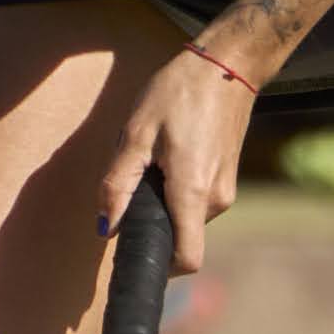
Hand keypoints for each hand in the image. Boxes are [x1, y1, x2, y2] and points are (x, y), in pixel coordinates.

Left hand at [99, 39, 254, 275]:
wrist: (227, 64)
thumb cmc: (180, 92)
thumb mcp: (137, 133)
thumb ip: (117, 184)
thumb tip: (105, 226)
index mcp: (192, 192)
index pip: (186, 259)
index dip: (159, 268)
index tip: (134, 255)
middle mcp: (215, 199)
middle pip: (179, 235)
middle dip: (151, 220)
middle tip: (134, 180)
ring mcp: (225, 189)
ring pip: (186, 216)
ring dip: (163, 201)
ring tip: (153, 157)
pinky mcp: (226, 178)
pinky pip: (196, 200)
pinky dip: (177, 190)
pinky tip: (169, 153)